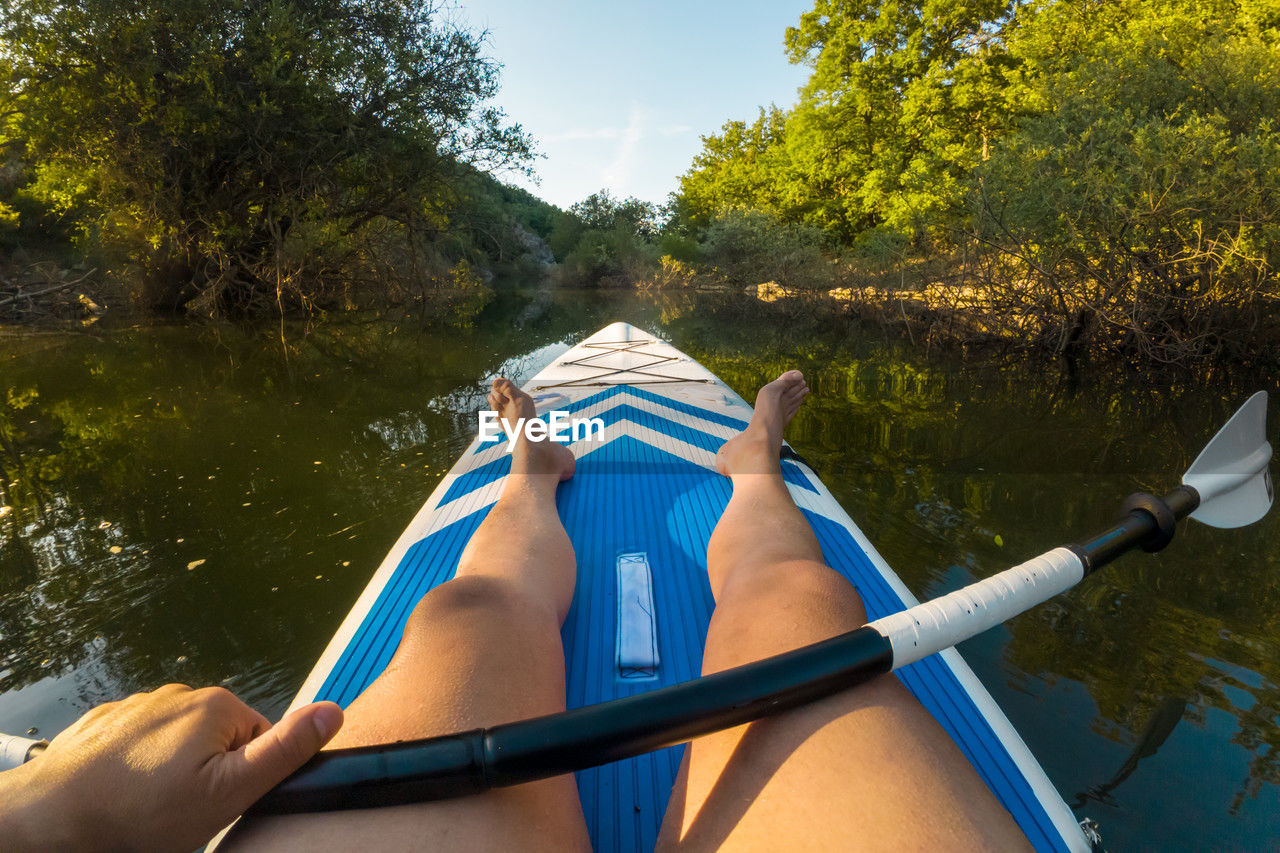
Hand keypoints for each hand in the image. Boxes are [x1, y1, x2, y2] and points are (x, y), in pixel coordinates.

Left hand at [0, 683, 342, 851]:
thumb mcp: (228, 793)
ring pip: (175, 745)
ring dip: (168, 773)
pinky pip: (136, 747)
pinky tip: (118, 797)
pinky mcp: (102, 725)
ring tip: (144, 810)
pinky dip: (133, 771)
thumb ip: (284, 750)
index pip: (259, 739)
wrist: (47, 822)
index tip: (214, 803)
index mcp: (217, 706)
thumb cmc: (140, 814)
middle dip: (205, 775)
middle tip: (179, 812)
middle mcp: (178, 694)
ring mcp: (136, 707)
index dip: (243, 778)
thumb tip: (334, 711)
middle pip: (217, 740)